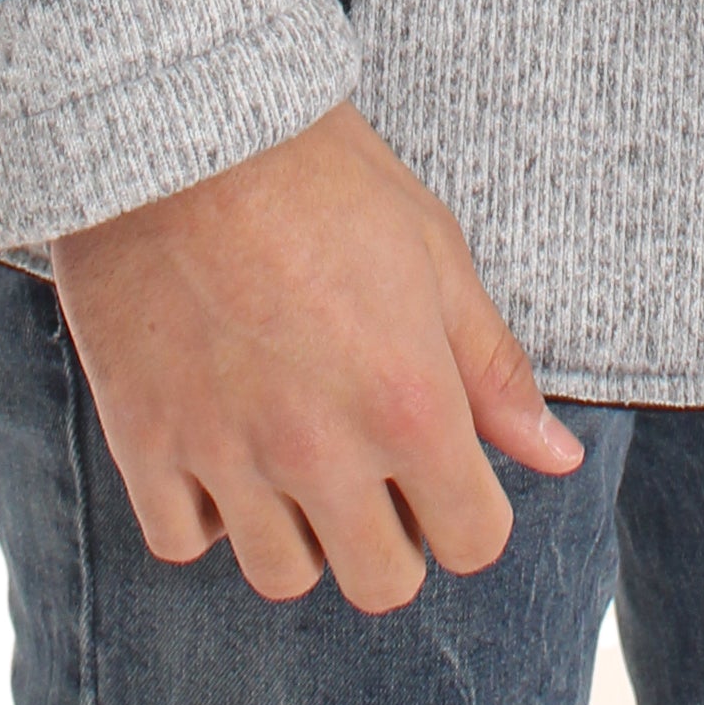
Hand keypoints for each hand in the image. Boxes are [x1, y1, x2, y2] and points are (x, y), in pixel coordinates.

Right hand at [50, 99, 582, 612]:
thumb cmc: (320, 170)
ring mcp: (227, 454)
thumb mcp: (431, 250)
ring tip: (293, 456)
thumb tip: (558, 456)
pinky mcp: (146, 442)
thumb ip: (492, 367)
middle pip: (381, 583)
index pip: (473, 542)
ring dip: (298, 530)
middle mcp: (321, 449)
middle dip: (392, 536)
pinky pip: (182, 541)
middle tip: (370, 467)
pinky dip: (204, 510)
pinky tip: (220, 445)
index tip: (446, 470)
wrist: (183, 121)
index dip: (470, 509)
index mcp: (408, 403)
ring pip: (281, 576)